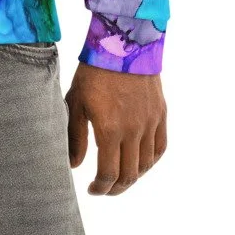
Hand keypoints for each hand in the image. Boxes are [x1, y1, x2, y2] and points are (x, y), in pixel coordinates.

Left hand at [65, 64, 167, 194]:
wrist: (124, 45)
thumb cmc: (93, 73)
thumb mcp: (76, 104)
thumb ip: (75, 138)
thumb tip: (74, 166)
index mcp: (110, 130)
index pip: (109, 174)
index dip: (100, 188)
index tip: (92, 190)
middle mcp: (134, 131)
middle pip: (129, 175)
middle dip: (115, 188)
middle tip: (104, 189)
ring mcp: (150, 123)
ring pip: (146, 164)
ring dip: (133, 177)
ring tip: (120, 178)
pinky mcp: (160, 114)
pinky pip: (160, 147)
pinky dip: (151, 161)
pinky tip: (140, 163)